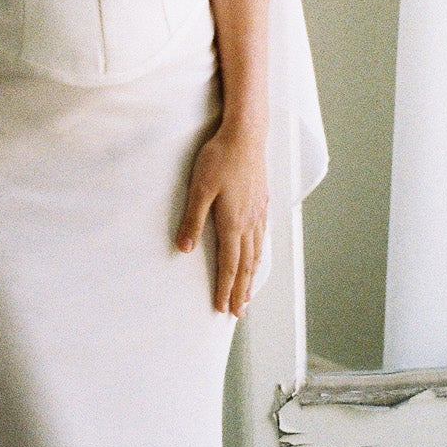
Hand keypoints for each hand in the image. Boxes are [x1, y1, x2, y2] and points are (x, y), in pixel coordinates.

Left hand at [175, 125, 268, 316]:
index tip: (223, 308)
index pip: (230, 264)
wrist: (245, 133)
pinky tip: (258, 254)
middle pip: (246, 264)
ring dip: (252, 276)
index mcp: (233, 222)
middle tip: (238, 313)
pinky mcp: (262, 200)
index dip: (226, 288)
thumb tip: (183, 249)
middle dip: (241, 291)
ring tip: (249, 293)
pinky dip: (260, 254)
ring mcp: (259, 212)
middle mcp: (249, 222)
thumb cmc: (219, 158)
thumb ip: (192, 219)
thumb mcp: (199, 188)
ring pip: (257, 252)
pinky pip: (263, 236)